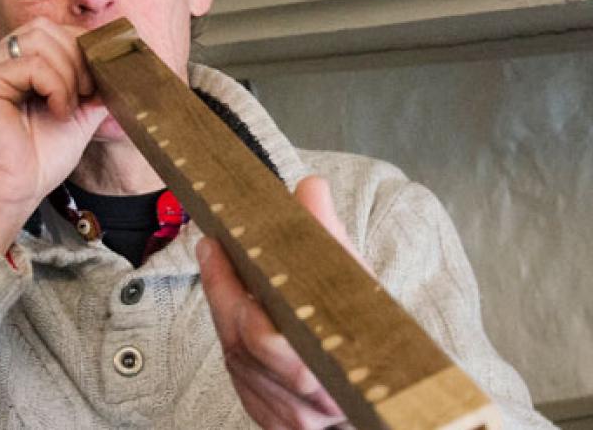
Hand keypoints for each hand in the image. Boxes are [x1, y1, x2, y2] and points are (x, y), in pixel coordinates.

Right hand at [0, 17, 108, 253]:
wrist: (14, 193)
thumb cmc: (38, 160)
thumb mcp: (78, 112)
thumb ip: (92, 83)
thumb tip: (118, 60)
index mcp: (15, 63)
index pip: (53, 30)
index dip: (81, 48)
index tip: (96, 84)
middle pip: (46, 28)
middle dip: (77, 58)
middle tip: (86, 95)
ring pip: (40, 40)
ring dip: (68, 74)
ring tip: (68, 107)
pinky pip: (31, 64)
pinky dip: (55, 87)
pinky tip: (56, 112)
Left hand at [197, 176, 370, 428]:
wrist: (380, 394)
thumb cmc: (374, 337)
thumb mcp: (361, 286)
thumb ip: (330, 238)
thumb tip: (310, 186)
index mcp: (336, 373)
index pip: (269, 339)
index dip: (237, 292)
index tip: (222, 246)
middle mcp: (307, 405)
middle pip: (245, 345)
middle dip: (224, 290)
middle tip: (212, 247)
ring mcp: (285, 416)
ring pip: (236, 358)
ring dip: (224, 307)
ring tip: (216, 261)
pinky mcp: (267, 418)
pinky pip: (238, 373)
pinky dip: (232, 332)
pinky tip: (230, 301)